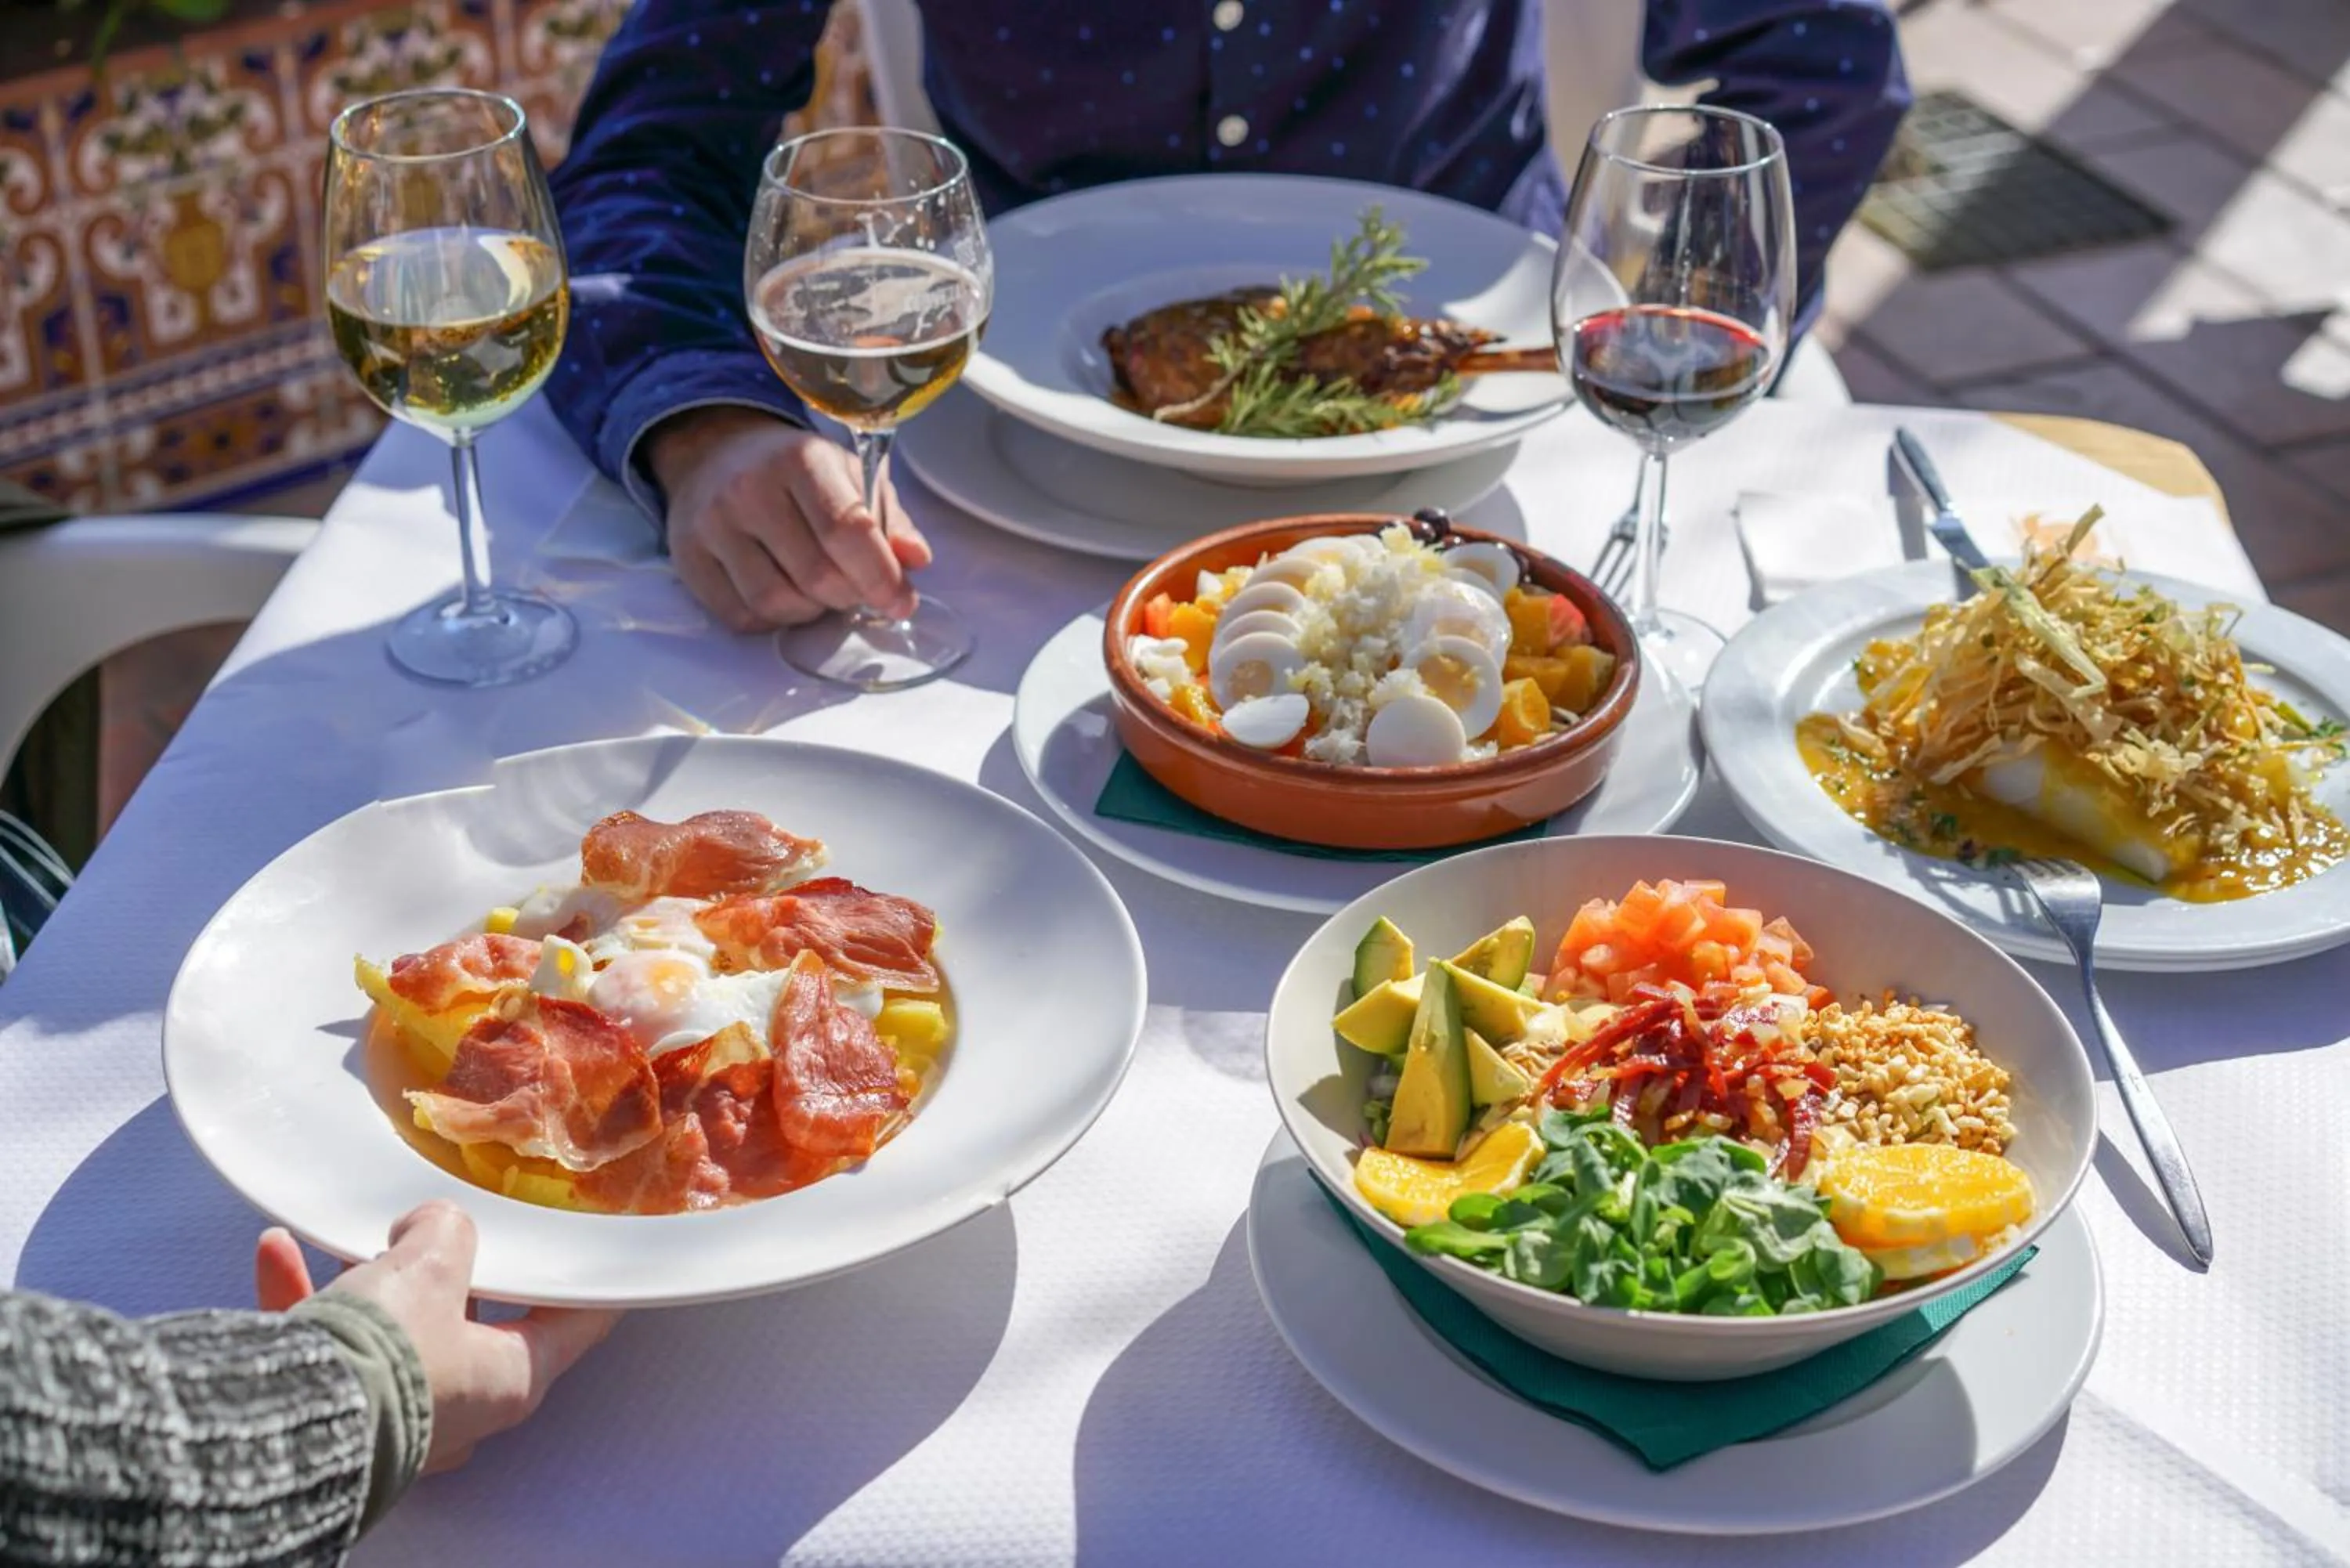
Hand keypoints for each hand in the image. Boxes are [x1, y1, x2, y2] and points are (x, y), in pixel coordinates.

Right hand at [255, 1203, 617, 1471]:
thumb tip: (430, 1225)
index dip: (584, 1283)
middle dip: (451, 1270)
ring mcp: (399, 1412)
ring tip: (353, 1236)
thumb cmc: (389, 1352)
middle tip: (449, 1225)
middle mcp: (461, 1404)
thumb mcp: (432, 1266)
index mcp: (511, 1378)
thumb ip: (445, 1230)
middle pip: (475, 1321)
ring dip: (366, 1278)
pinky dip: (304, 1297)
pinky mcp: (338, 1409)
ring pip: (393, 1328)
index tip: (593, 1251)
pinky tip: (277, 1252)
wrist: (289, 1418)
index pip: (573, 1325)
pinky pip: (328, 1344)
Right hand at [646, 407, 932, 631]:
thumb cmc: (795, 470)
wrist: (713, 455)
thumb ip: (888, 518)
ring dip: (810, 610)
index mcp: (800, 460)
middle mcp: (749, 489)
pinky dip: (772, 619)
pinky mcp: (688, 558)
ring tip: (817, 588)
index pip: (847, 530)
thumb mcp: (849, 475)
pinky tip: (782, 593)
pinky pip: (741, 616)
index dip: (881, 576)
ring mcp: (712, 526)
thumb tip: (916, 559)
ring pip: (777, 603)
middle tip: (855, 587)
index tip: (902, 602)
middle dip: (849, 595)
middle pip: (817, 576)